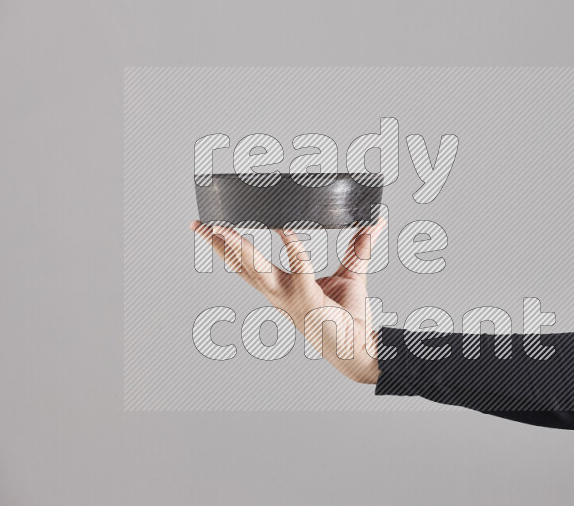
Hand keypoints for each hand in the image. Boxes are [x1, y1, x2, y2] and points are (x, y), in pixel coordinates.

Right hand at [190, 218, 386, 383]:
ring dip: (238, 249)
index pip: (250, 266)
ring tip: (221, 230)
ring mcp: (291, 299)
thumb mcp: (351, 275)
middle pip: (242, 267)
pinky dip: (293, 249)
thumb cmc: (350, 318)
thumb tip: (372, 224)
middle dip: (219, 246)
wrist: (361, 349)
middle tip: (201, 225)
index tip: (217, 228)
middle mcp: (281, 294)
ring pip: (257, 271)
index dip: (231, 248)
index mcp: (284, 289)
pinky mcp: (308, 301)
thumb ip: (357, 248)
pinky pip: (299, 270)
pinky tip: (286, 231)